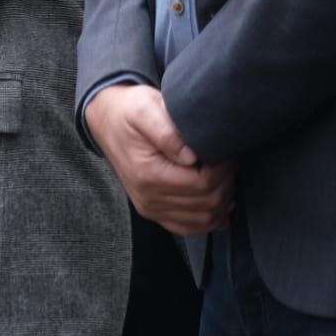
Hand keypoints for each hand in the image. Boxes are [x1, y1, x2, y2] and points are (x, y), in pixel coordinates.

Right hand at [86, 83, 235, 235]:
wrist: (106, 121)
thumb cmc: (128, 111)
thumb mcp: (145, 108)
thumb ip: (168, 132)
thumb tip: (192, 156)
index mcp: (148, 174)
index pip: (202, 184)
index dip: (223, 171)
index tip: (228, 153)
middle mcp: (148, 198)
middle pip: (206, 205)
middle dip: (226, 184)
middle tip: (229, 162)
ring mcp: (150, 208)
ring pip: (202, 221)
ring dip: (221, 202)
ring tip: (225, 179)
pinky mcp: (153, 211)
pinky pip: (188, 228)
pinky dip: (209, 219)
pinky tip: (219, 204)